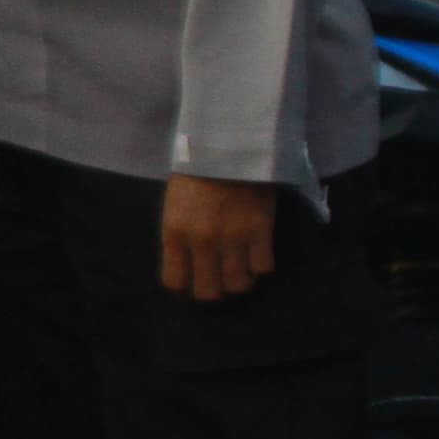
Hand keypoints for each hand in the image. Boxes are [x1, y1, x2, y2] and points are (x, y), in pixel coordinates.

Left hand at [160, 172, 278, 301]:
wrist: (228, 147)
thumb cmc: (195, 171)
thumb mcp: (174, 205)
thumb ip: (179, 235)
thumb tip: (186, 263)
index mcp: (174, 232)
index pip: (174, 280)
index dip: (183, 287)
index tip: (189, 285)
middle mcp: (202, 242)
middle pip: (209, 291)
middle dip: (213, 291)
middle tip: (217, 281)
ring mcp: (233, 239)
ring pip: (239, 284)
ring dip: (239, 280)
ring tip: (239, 269)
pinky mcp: (260, 232)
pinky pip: (263, 267)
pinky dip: (261, 265)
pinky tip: (257, 253)